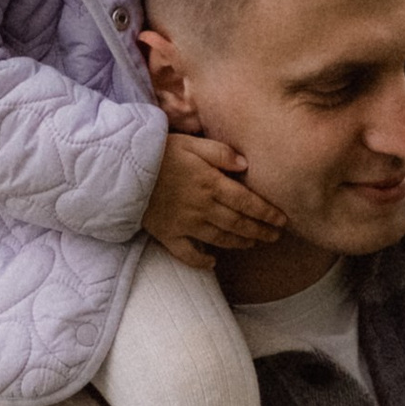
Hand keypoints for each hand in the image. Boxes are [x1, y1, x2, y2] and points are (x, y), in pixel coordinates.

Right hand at [142, 131, 285, 266]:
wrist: (122, 169)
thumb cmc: (159, 152)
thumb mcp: (192, 143)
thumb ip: (221, 153)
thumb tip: (246, 165)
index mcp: (211, 184)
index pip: (247, 202)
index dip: (267, 213)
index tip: (282, 220)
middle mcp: (203, 208)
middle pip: (239, 224)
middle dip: (260, 231)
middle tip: (275, 236)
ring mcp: (186, 224)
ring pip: (220, 239)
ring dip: (240, 243)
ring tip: (254, 244)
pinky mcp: (168, 235)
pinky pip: (188, 254)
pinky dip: (202, 260)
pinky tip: (213, 261)